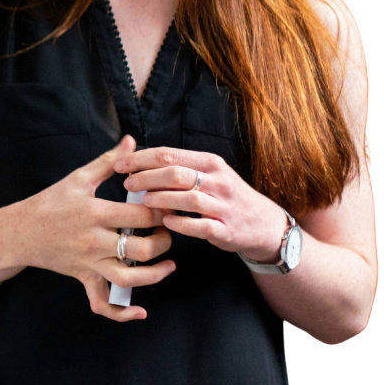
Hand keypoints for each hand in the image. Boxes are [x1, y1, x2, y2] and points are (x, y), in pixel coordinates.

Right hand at [20, 135, 174, 322]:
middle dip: (164, 241)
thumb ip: (109, 161)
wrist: (20, 232)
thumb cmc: (50, 202)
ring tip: (169, 265)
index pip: (141, 216)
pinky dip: (122, 313)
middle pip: (141, 249)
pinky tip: (140, 311)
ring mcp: (89, 264)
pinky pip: (102, 304)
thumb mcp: (79, 178)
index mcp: (96, 213)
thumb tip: (131, 141)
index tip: (171, 205)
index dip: (162, 212)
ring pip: (129, 279)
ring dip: (155, 275)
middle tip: (171, 231)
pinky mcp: (84, 279)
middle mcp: (94, 241)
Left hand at [116, 146, 287, 261]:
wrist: (262, 223)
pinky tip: (166, 222)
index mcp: (210, 162)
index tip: (121, 164)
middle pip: (175, 173)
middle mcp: (218, 180)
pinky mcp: (226, 229)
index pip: (169, 154)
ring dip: (161, 198)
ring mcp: (223, 205)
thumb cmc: (226, 196)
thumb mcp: (210, 173)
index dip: (141, 158)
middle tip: (127, 183)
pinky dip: (181, 223)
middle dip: (146, 177)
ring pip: (188, 198)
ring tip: (143, 201)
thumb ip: (181, 167)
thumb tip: (141, 161)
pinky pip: (201, 225)